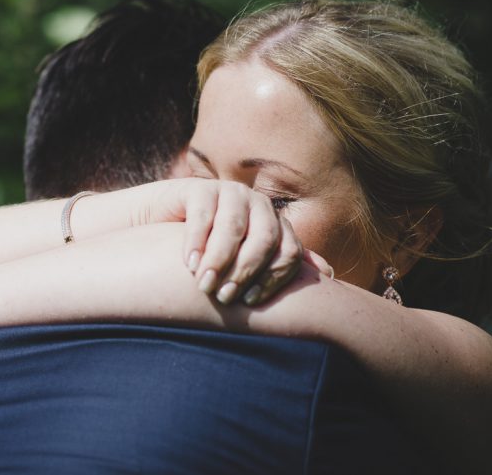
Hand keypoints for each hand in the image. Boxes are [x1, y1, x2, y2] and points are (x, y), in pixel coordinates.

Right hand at [127, 179, 332, 304]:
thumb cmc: (210, 248)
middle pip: (264, 239)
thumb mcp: (246, 258)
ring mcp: (229, 193)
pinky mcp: (199, 188)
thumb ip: (281, 263)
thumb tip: (329, 274)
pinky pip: (203, 215)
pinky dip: (196, 241)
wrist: (163, 222)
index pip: (288, 252)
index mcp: (276, 224)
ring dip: (219, 259)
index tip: (250, 302)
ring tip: (204, 285)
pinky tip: (189, 263)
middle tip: (226, 297)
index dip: (273, 278)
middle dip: (246, 270)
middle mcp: (258, 205)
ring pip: (233, 228)